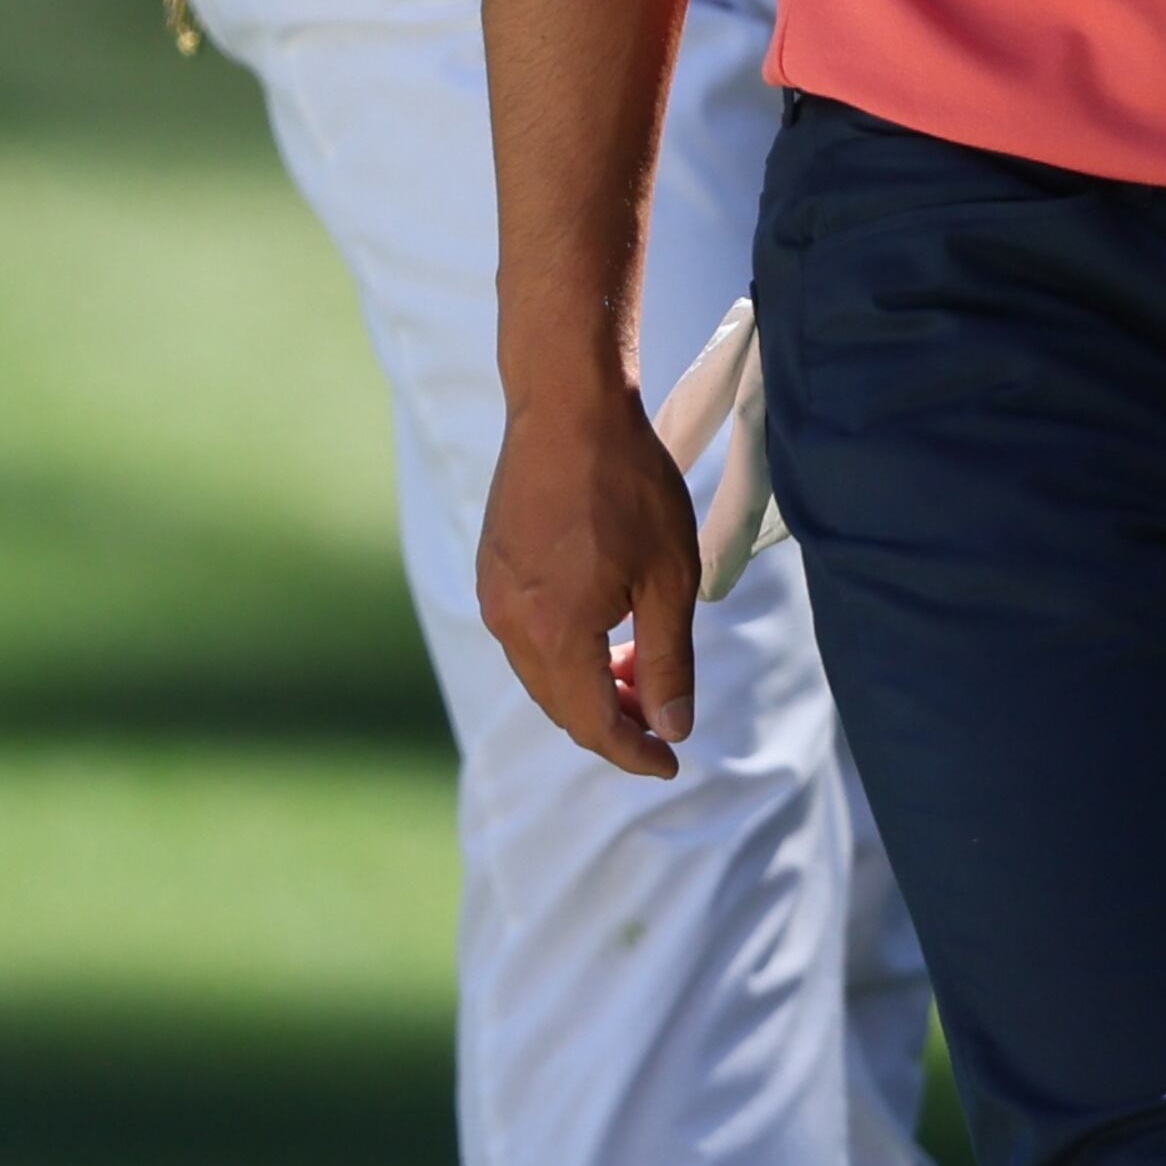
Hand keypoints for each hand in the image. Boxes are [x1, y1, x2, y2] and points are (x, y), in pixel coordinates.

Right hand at [477, 373, 703, 780]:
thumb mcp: (669, 577)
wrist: (567, 404)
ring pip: (542, 672)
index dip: (635, 753)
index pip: (593, 725)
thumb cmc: (627, 483)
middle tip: (665, 712)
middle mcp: (510, 623)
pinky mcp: (492, 566)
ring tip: (641, 666)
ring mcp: (494, 593)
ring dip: (589, 684)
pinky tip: (604, 626)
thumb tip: (673, 727)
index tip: (672, 761)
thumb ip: (669, 661)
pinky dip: (565, 649)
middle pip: (562, 705)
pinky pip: (526, 634)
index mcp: (554, 633)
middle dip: (615, 719)